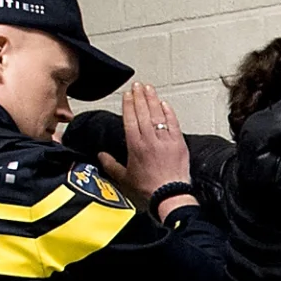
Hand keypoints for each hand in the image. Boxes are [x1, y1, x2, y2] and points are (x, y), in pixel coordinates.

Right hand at [115, 80, 192, 201]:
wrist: (170, 195)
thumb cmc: (148, 188)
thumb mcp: (124, 178)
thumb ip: (111, 165)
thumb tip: (101, 156)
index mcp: (135, 146)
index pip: (130, 119)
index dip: (129, 105)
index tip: (128, 95)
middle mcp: (150, 140)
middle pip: (144, 112)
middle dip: (140, 96)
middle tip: (137, 85)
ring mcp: (165, 140)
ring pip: (158, 115)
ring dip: (153, 100)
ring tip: (149, 88)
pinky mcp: (179, 143)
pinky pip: (173, 123)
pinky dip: (169, 112)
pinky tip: (164, 104)